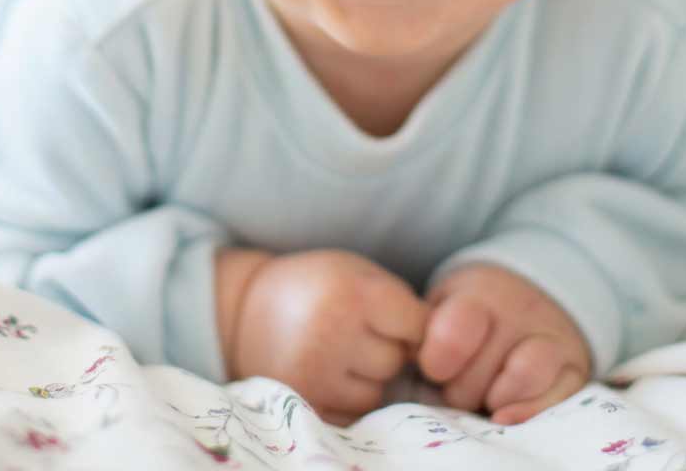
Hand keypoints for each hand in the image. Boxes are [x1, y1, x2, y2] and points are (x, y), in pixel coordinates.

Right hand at [221, 248, 427, 426]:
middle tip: (353, 330)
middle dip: (385, 349)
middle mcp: (332, 332)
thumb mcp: (357, 272)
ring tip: (337, 351)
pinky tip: (326, 371)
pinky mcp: (302, 400)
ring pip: (376, 393)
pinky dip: (345, 397)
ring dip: (366, 378)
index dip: (410, 323)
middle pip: (396, 361)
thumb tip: (438, 353)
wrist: (246, 309)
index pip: (419, 326)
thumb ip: (401, 303)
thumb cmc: (317, 287)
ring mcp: (314, 371)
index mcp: (352, 292)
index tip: (390, 317)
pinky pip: (351, 413)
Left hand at [415, 263, 590, 424]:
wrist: (535, 293)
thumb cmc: (475, 311)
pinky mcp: (574, 369)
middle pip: (480, 371)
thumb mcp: (445, 304)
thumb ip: (424, 331)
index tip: (434, 367)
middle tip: (459, 381)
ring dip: (494, 399)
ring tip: (485, 396)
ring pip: (523, 377)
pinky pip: (556, 398)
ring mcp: (551, 338)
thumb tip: (407, 356)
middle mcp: (520, 312)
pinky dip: (528, 413)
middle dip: (461, 388)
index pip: (456, 332)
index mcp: (479, 295)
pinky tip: (505, 415)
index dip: (438, 360)